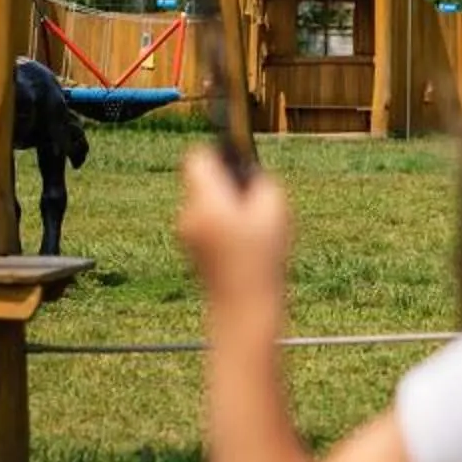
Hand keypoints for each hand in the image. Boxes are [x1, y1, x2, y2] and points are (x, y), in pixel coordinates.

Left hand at [177, 148, 290, 301]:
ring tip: (250, 224)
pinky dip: (220, 224)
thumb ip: (261, 182)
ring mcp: (186, 234)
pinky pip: (204, 222)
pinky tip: (241, 240)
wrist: (243, 306)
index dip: (218, 154)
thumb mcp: (275, 210)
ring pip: (202, 202)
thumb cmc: (262, 258)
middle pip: (199, 180)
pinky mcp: (191, 250)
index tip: (236, 161)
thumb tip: (250, 173)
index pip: (197, 157)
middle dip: (222, 181)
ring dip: (222, 204)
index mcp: (207, 200)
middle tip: (249, 194)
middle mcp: (190, 213)